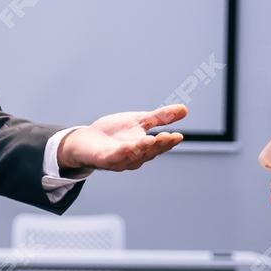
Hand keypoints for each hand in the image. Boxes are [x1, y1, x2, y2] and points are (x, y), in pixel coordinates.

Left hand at [56, 105, 186, 172]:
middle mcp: (134, 157)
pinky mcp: (103, 160)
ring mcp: (119, 160)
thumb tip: (184, 109)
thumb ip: (159, 118)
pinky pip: (114, 158)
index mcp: (144, 148)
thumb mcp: (139, 121)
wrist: (86, 140)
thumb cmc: (113, 133)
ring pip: (133, 156)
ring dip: (142, 149)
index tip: (178, 135)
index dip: (168, 142)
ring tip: (151, 139)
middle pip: (149, 152)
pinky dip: (122, 153)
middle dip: (159, 145)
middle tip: (169, 136)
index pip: (159, 146)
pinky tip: (129, 146)